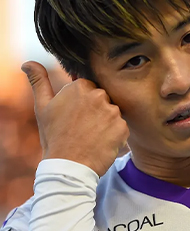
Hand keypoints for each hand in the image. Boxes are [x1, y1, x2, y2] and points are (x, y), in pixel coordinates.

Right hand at [22, 61, 129, 176]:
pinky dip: (114, 137)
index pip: (89, 89)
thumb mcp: (43, 108)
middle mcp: (98, 95)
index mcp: (80, 87)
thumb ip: (39, 82)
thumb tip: (27, 63)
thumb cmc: (54, 137)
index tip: (76, 117)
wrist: (68, 167)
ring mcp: (112, 112)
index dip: (83, 104)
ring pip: (113, 114)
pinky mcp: (122, 128)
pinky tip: (101, 144)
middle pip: (104, 100)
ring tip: (91, 137)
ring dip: (106, 125)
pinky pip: (122, 129)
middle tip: (83, 129)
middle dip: (96, 113)